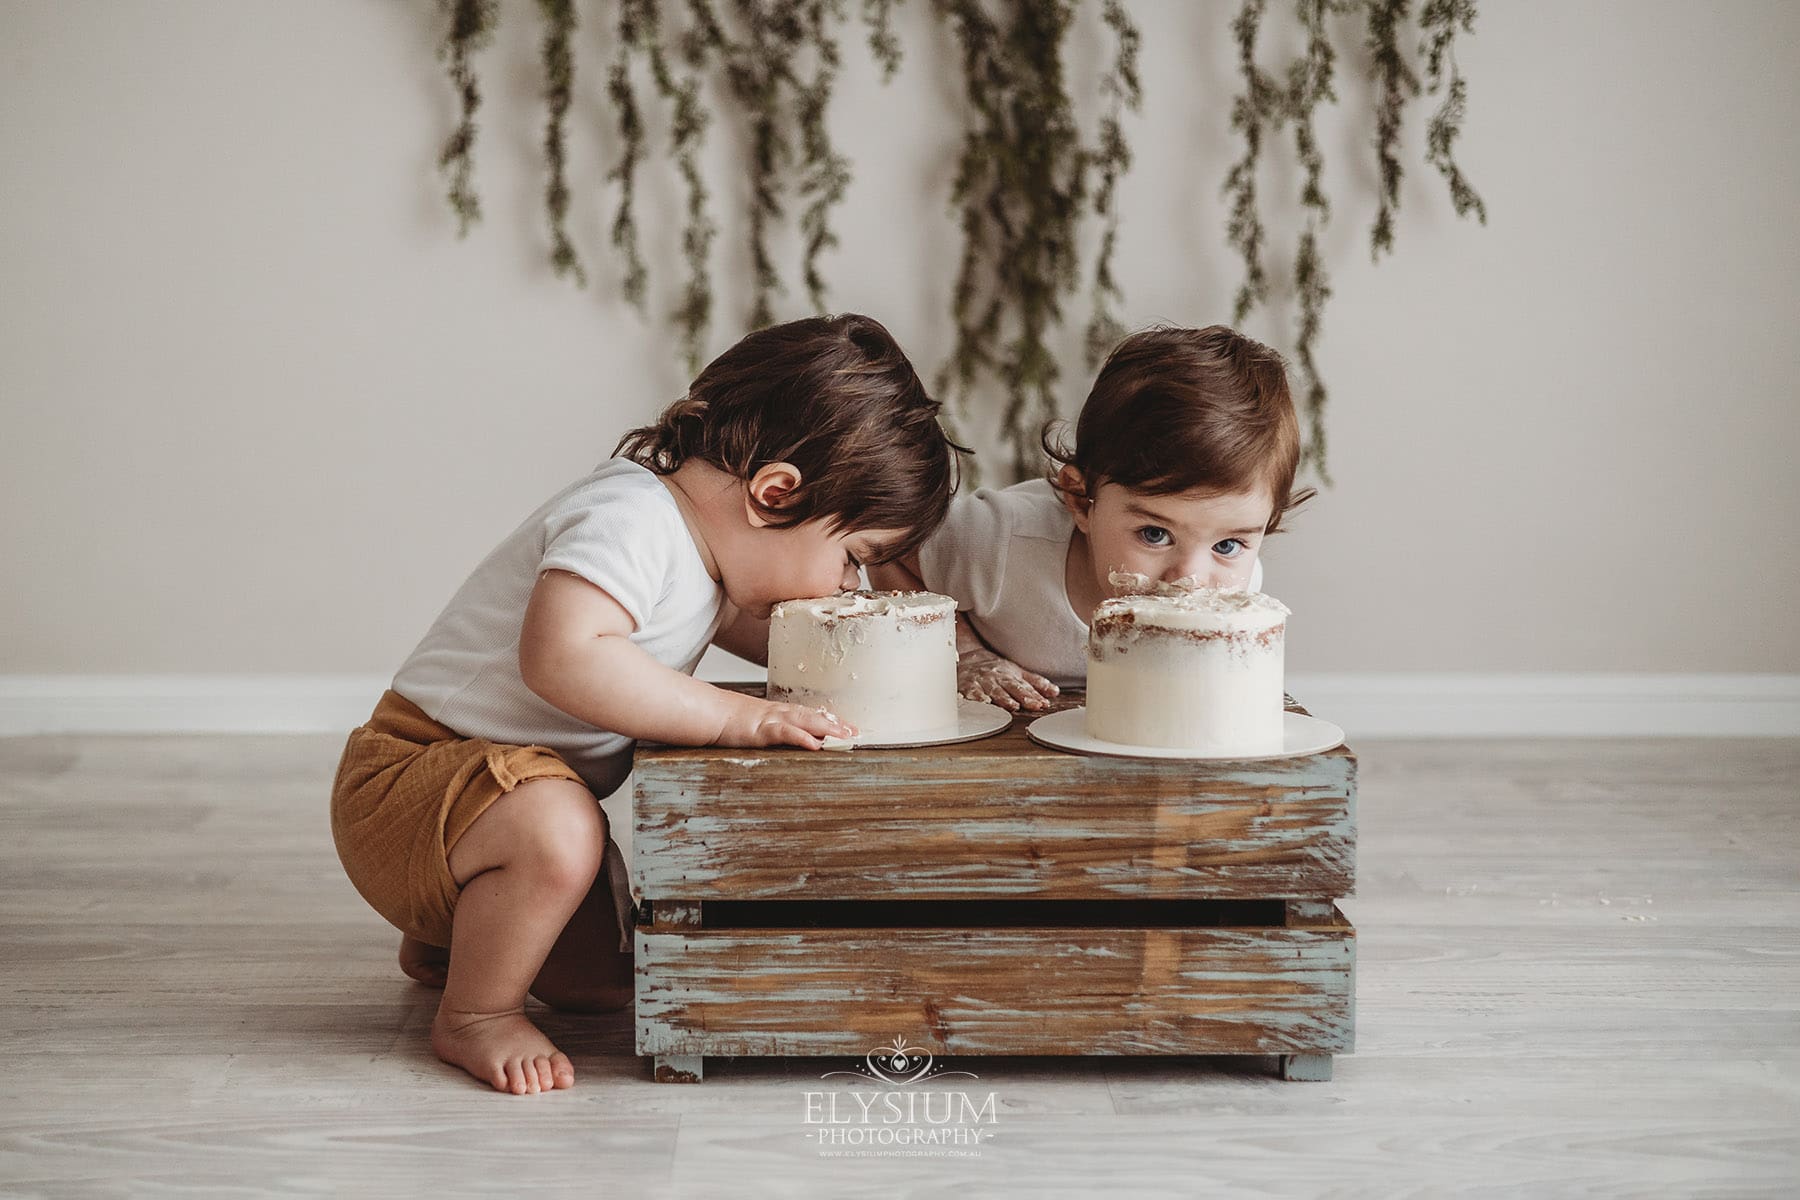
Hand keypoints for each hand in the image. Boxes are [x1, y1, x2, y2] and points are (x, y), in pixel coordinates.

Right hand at [715, 695, 857, 749]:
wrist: (708, 712)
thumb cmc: (726, 720)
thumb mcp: (751, 723)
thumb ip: (767, 729)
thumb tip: (779, 736)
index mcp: (776, 712)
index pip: (808, 714)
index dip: (828, 720)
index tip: (846, 726)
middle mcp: (778, 713)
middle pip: (812, 716)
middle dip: (835, 724)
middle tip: (855, 732)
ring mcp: (770, 720)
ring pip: (805, 721)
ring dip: (827, 728)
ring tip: (845, 736)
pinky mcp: (761, 730)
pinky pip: (785, 732)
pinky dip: (801, 737)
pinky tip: (815, 743)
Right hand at [958, 648, 1058, 711]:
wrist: (967, 658)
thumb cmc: (994, 668)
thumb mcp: (1016, 672)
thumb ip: (1035, 683)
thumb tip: (1055, 692)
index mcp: (1011, 676)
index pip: (1026, 687)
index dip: (1036, 696)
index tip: (1044, 703)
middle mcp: (998, 679)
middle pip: (1012, 688)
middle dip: (1024, 696)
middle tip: (1034, 704)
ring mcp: (983, 682)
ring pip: (994, 691)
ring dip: (1004, 698)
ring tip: (1012, 706)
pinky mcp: (968, 685)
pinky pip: (972, 692)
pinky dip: (977, 697)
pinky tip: (984, 702)